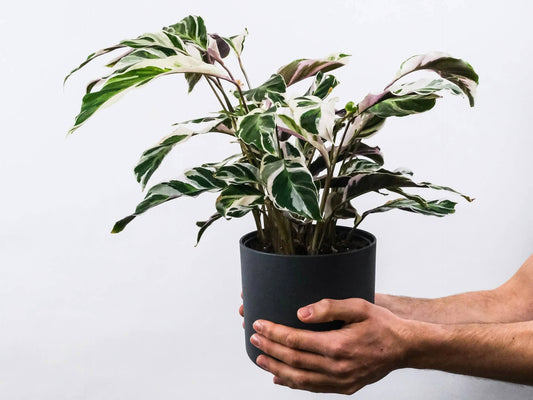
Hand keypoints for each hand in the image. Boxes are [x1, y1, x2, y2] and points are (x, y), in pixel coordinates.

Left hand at [249, 298, 412, 393]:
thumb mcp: (358, 307)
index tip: (259, 324)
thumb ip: (328, 307)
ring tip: (260, 359)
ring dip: (276, 369)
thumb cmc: (382, 324)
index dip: (274, 332)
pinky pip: (313, 388)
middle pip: (293, 360)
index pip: (295, 341)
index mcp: (338, 346)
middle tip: (253, 338)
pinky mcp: (345, 388)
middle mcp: (337, 367)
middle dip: (269, 348)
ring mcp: (340, 381)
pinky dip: (294, 384)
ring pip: (299, 379)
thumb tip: (300, 313)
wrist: (405, 347)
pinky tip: (281, 379)